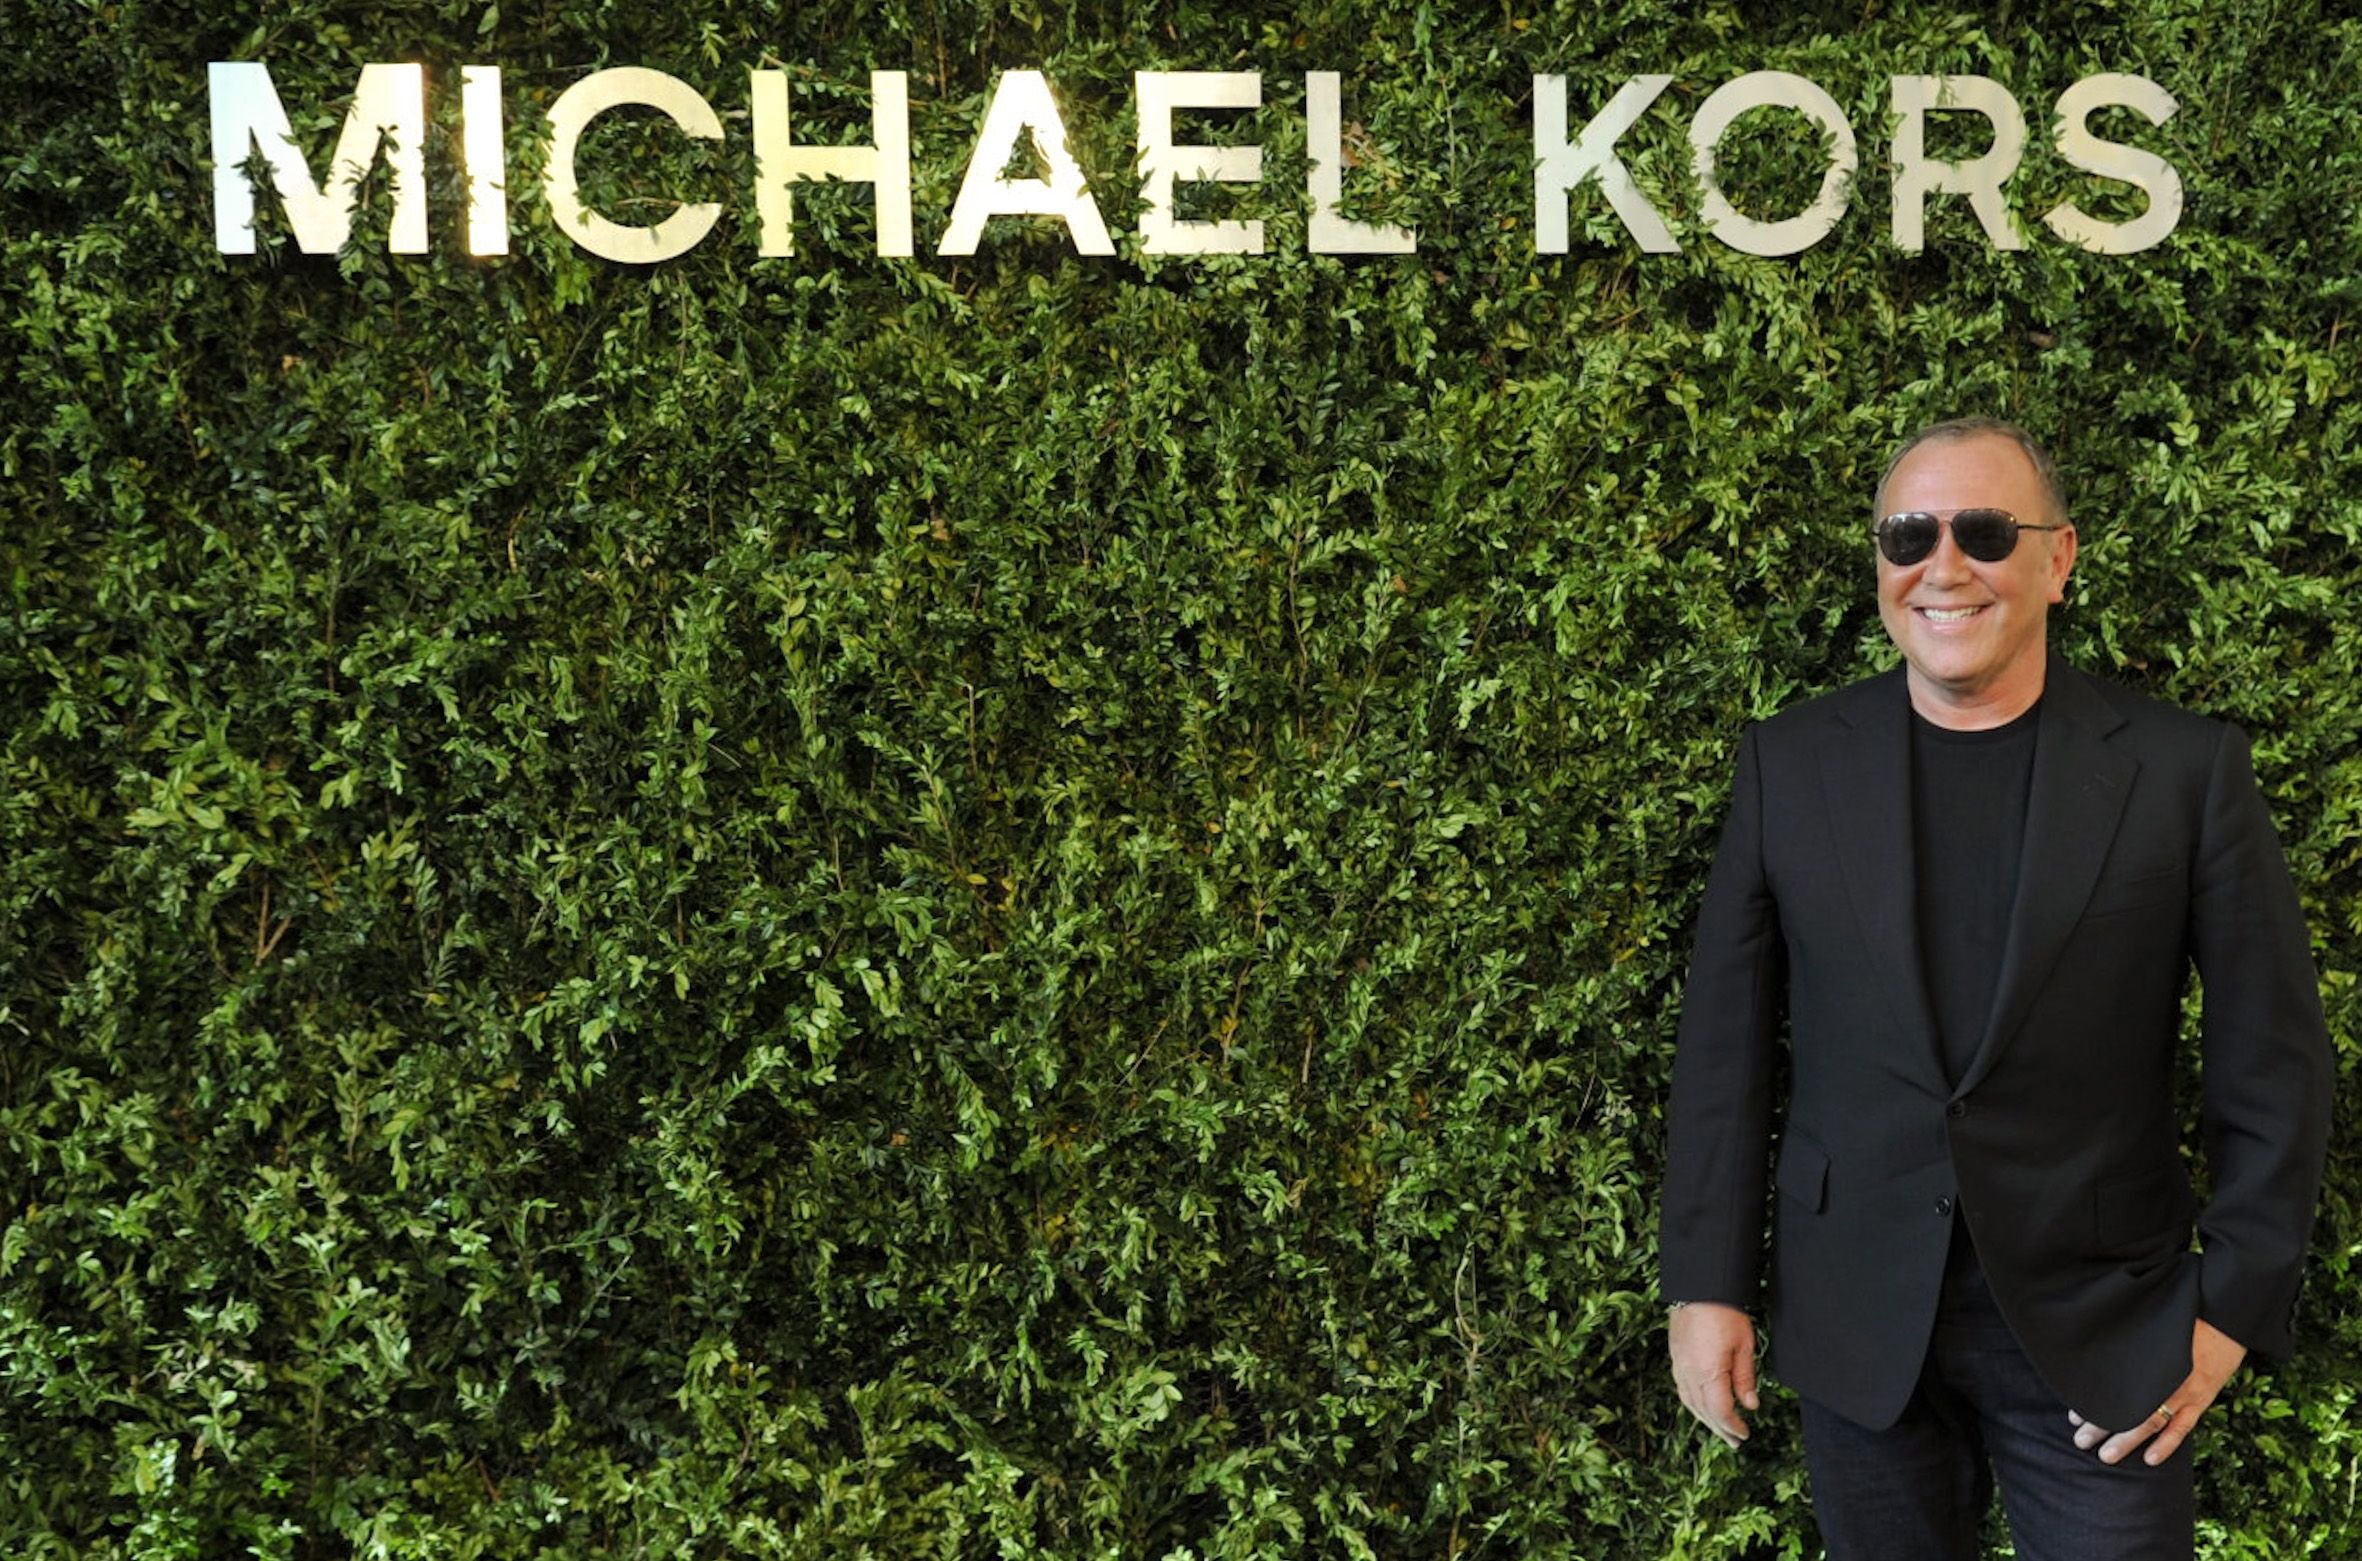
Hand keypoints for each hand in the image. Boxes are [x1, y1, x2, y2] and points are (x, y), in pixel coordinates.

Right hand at [1669, 1301, 1758, 1448]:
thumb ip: (1745, 1377)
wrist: (1698, 1288)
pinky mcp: (1676, 1358)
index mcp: (1708, 1372)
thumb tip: (1750, 1405)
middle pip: (1704, 1411)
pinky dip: (1693, 1404)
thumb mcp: (1744, 1345)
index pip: (1720, 1411)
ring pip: (1690, 1402)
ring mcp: (1679, 1366)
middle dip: (1720, 1428)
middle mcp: (1689, 1373)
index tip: (1745, 1433)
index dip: (1733, 1426)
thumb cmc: (1724, 1312)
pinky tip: (1701, 1406)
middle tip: (1735, 1441)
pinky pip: (1682, 1389)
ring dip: (1706, 1419)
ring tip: (1719, 1429)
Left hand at [2068, 1318, 2247, 1465]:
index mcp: (2146, 1357)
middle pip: (2127, 1405)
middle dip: (2101, 1425)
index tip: (2074, 1415)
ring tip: (2105, 1456)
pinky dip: (2167, 1444)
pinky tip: (2150, 1459)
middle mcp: (2162, 1376)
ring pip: (2151, 1421)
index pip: (2112, 1384)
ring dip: (2127, 1440)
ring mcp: (2184, 1390)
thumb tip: (2100, 1351)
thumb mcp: (2151, 1326)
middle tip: (2080, 1441)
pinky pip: (2183, 1426)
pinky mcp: (2202, 1398)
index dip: (2093, 1401)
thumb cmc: (2184, 1317)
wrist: (2225, 1317)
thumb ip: (2130, 1343)